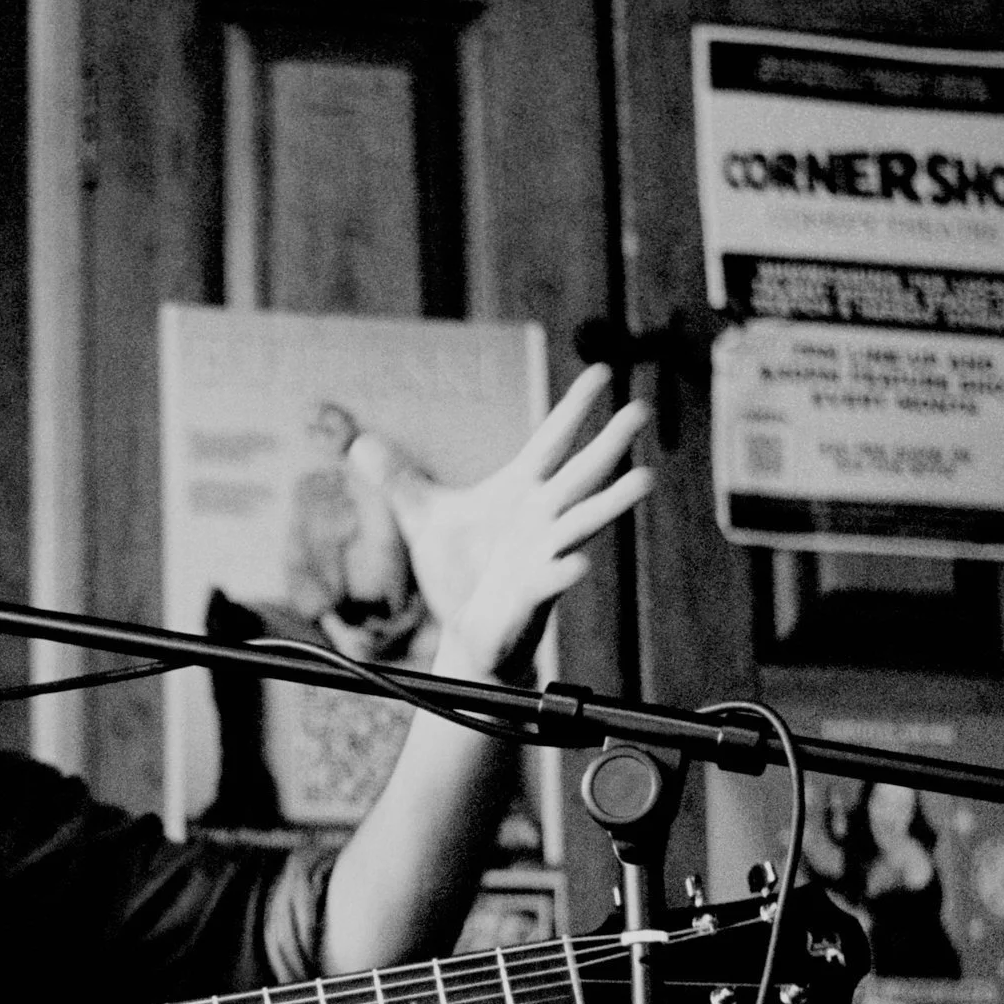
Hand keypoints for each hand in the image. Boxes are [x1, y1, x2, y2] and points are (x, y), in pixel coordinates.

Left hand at [345, 364, 651, 679]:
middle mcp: (542, 518)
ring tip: (643, 479)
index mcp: (521, 492)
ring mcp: (543, 554)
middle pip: (581, 473)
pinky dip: (564, 570)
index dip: (574, 409)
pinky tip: (577, 563)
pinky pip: (553, 579)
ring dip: (612, 502)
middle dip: (609, 443)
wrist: (466, 631)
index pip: (551, 441)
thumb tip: (359, 443)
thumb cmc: (459, 571)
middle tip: (640, 410)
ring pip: (583, 523)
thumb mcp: (423, 518)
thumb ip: (399, 480)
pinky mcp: (534, 593)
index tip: (601, 372)